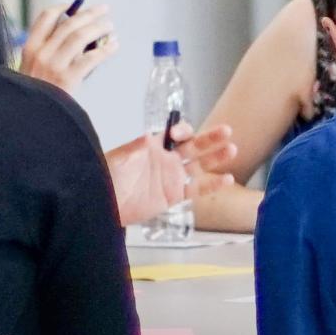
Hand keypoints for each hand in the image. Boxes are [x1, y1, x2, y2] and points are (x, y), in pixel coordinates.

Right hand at [19, 2, 116, 94]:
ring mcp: (54, 65)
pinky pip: (91, 58)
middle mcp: (41, 53)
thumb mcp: (32, 69)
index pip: (45, 17)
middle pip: (68, 24)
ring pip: (80, 36)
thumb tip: (79, 32)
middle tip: (104, 9)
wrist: (30, 119)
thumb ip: (49, 51)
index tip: (74, 4)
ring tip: (110, 26)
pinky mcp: (68, 78)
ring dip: (98, 27)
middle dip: (89, 13)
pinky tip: (114, 45)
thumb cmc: (36, 94)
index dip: (62, 8)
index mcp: (30, 48)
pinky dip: (105, 49)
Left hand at [105, 120, 237, 226]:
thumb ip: (136, 147)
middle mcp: (167, 159)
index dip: (182, 131)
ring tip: (232, 150)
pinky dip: (213, 185)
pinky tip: (228, 179)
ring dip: (216, 158)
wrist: (103, 203)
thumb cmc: (107, 176)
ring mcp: (172, 177)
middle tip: (226, 131)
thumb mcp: (120, 157)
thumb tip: (148, 136)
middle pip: (194, 146)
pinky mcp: (174, 195)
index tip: (178, 135)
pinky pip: (197, 189)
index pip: (175, 134)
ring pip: (200, 165)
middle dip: (210, 138)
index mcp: (154, 146)